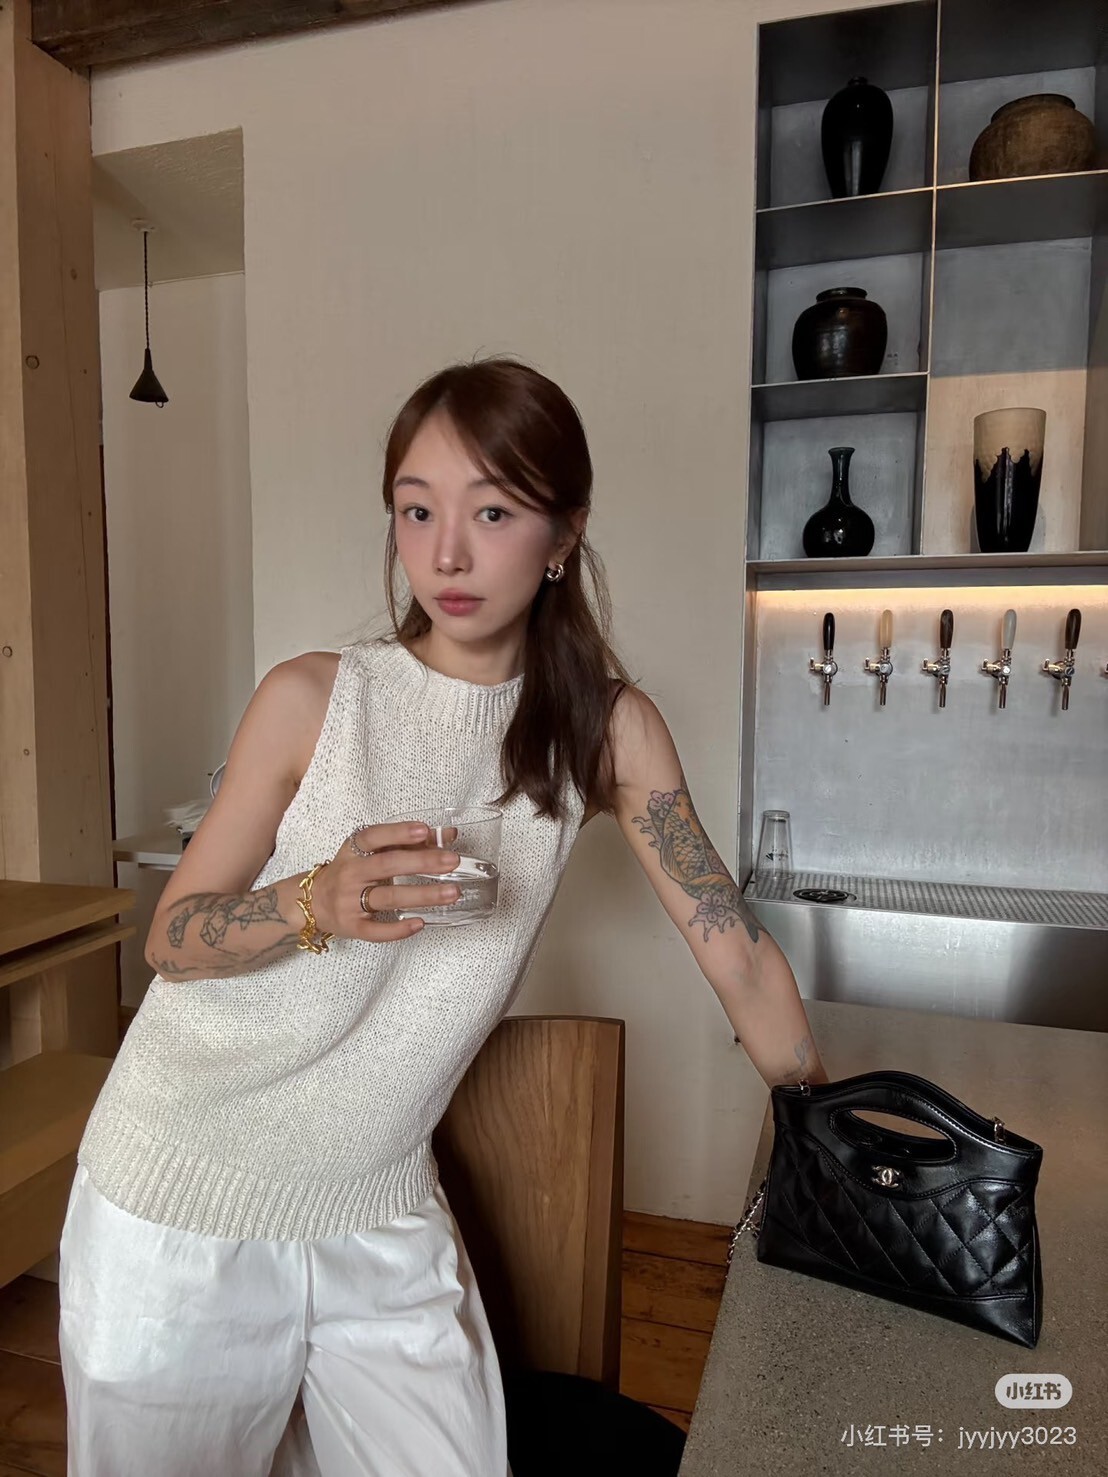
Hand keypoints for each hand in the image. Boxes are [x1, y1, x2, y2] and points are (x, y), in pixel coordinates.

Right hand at [310, 821, 460, 941]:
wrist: (312, 902)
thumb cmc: (351, 872)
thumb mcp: (371, 852)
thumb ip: (408, 843)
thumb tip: (448, 835)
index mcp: (353, 851)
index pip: (374, 837)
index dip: (398, 833)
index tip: (424, 830)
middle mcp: (350, 873)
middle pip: (387, 866)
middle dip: (422, 862)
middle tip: (452, 861)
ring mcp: (349, 901)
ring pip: (388, 897)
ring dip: (422, 895)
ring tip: (452, 892)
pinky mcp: (352, 926)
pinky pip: (376, 931)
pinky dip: (398, 929)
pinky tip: (420, 923)